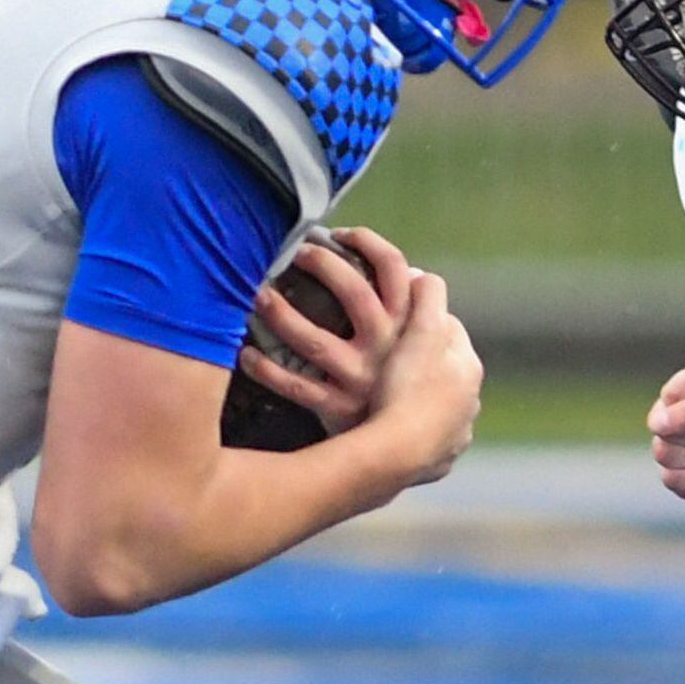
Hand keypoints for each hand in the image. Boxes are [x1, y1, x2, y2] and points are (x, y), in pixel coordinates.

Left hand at [234, 228, 408, 439]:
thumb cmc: (421, 388)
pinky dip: (268, 371)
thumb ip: (427, 312)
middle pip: (355, 293)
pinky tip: (246, 354)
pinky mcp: (340, 410)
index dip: (366, 243)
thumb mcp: (438, 348)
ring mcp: (361, 378)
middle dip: (324, 265)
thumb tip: (416, 274)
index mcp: (410, 325)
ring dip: (283, 316)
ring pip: (316, 340)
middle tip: (297, 254)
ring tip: (260, 296)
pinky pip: (298, 388)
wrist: (420, 448)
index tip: (339, 234)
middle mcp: (387, 347)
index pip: (394, 268)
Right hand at [360, 262, 483, 486]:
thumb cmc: (407, 388)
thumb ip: (427, 296)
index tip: (395, 316)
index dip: (420, 320)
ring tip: (386, 393)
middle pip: (444, 370)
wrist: (397, 453)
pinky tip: (388, 428)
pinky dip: (410, 430)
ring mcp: (454, 435)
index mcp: (467, 368)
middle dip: (421, 360)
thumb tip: (426, 274)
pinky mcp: (437, 462)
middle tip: (387, 356)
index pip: (448, 330)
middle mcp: (468, 403)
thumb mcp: (420, 331)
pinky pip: (423, 438)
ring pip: (436, 406)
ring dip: (416, 398)